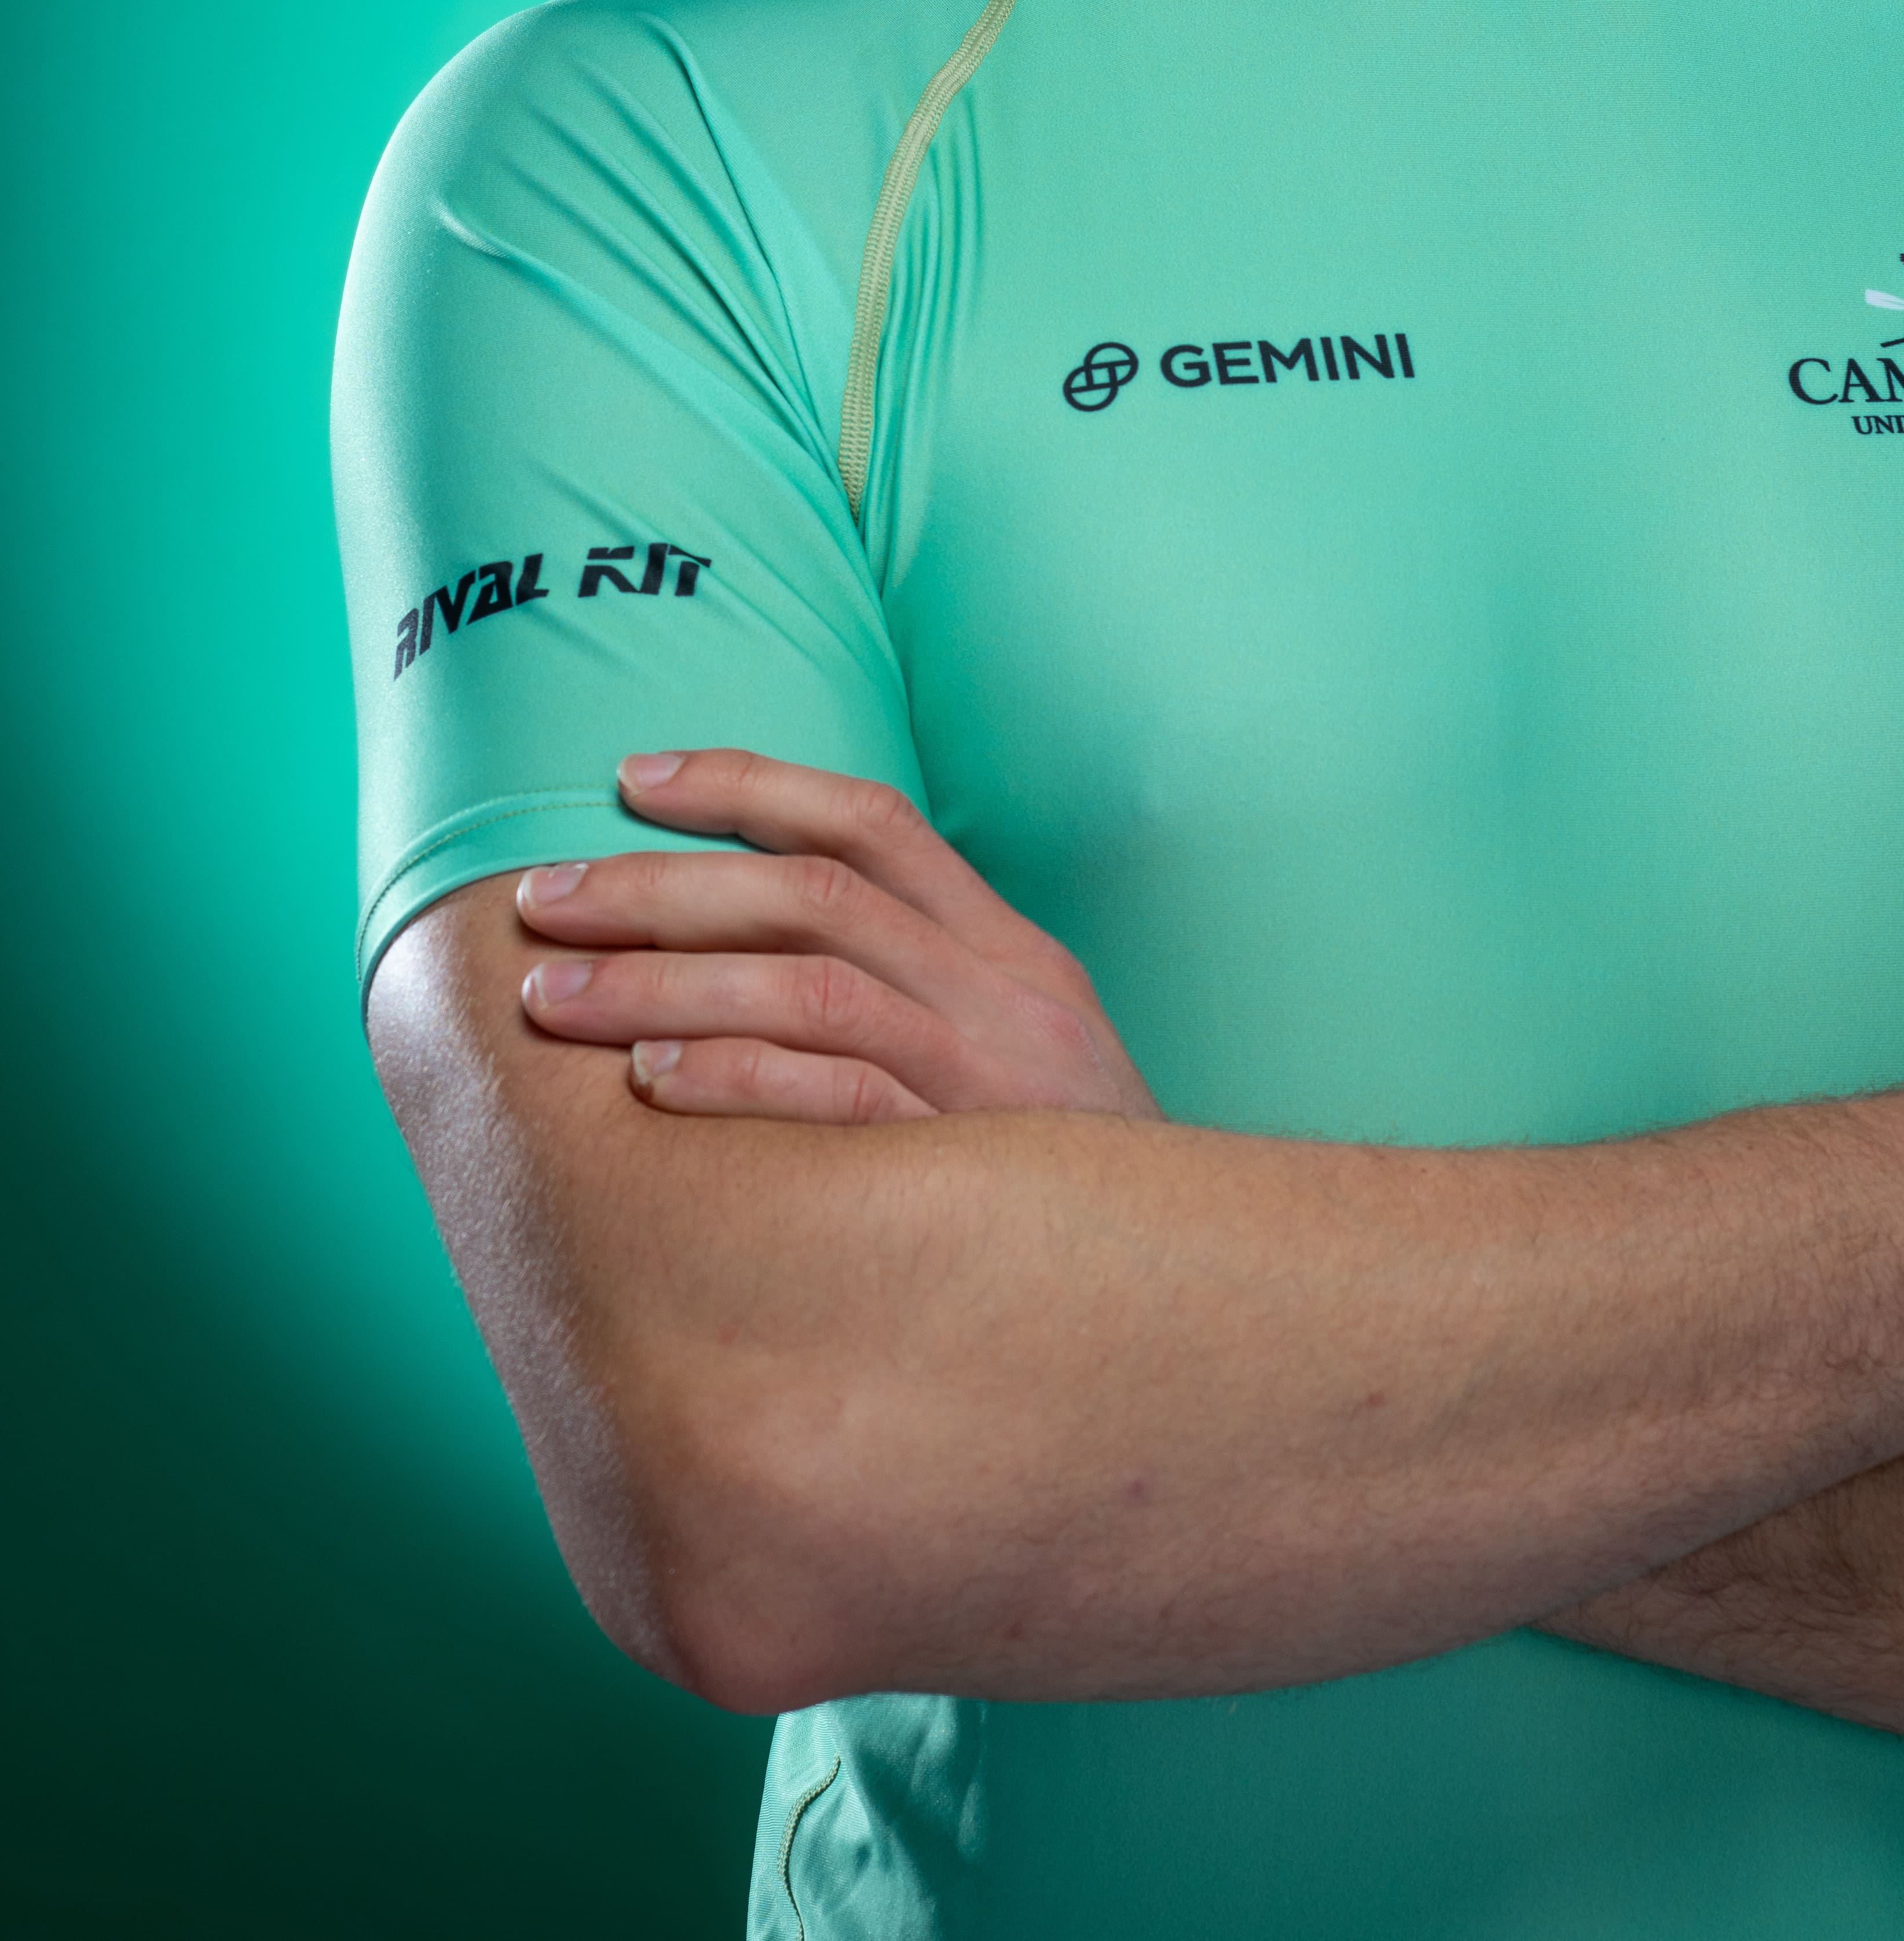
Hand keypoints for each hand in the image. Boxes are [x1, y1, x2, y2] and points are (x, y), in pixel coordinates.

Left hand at [513, 748, 1156, 1124]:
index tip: (629, 776)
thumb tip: (749, 951)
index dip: (746, 782)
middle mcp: (1005, 996)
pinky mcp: (973, 1172)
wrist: (1186, 1302)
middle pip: (815, 897)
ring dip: (665, 985)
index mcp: (1010, 952)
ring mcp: (992, 1081)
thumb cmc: (1059, 1184)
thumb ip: (916, 996)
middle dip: (661, 888)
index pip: (872, 821)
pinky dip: (737, 1084)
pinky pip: (837, 1106)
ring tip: (556, 999)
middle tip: (541, 902)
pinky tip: (652, 1087)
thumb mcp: (1018, 1059)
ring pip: (810, 990)